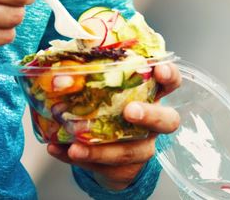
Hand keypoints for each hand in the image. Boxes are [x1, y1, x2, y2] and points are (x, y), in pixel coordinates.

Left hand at [46, 62, 181, 190]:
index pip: (170, 82)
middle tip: (129, 112)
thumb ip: (91, 73)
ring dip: (101, 150)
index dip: (169, 75)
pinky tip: (58, 150)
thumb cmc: (108, 108)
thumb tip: (66, 62)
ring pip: (129, 151)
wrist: (108, 149)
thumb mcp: (103, 88)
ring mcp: (141, 147)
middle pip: (166, 121)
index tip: (158, 70)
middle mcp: (152, 123)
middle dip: (149, 115)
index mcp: (150, 95)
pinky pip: (103, 166)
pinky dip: (77, 158)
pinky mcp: (124, 168)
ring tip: (75, 148)